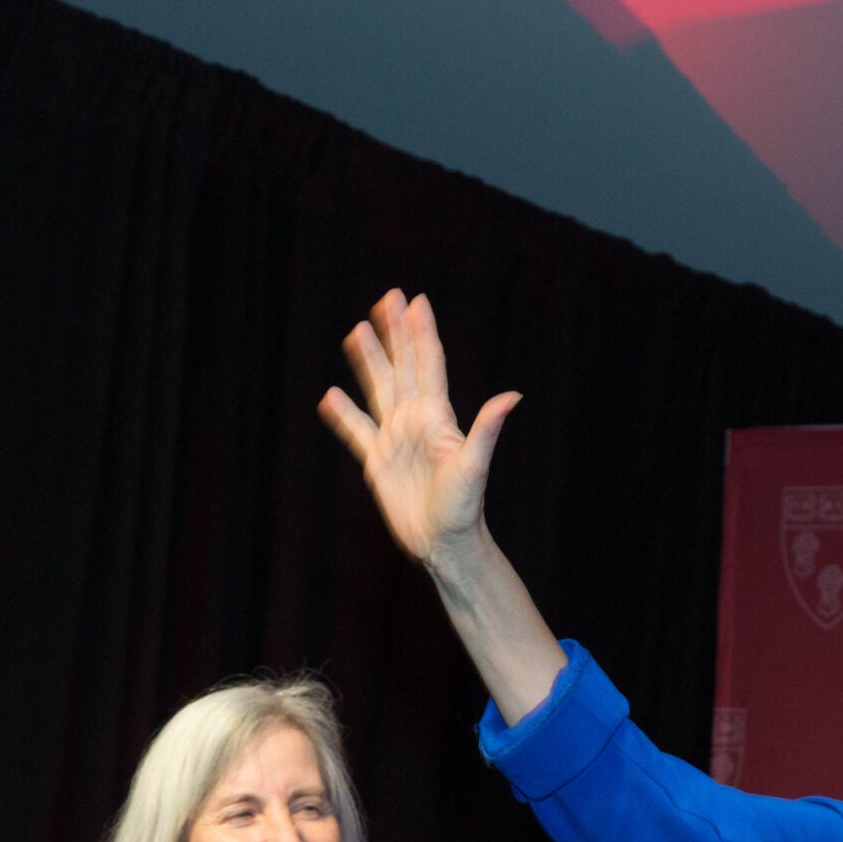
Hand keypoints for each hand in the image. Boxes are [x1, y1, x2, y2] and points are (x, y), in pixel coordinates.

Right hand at [319, 290, 520, 571]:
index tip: (416, 301)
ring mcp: (395, 440)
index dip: (422, 332)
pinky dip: (343, 414)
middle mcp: (415, 421)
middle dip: (395, 333)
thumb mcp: (474, 466)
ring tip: (355, 331)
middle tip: (388, 298)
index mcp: (436, 417)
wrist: (444, 543)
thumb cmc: (464, 508)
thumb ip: (487, 428)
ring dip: (368, 361)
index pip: (428, 364)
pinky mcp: (378, 462)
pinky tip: (331, 395)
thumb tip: (511, 396)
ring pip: (378, 390)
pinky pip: (356, 432)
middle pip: (402, 367)